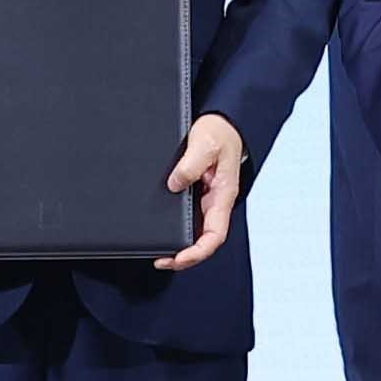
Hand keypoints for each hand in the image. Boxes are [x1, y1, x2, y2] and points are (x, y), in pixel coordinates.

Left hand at [158, 114, 248, 271]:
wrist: (222, 122)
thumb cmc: (220, 132)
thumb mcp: (205, 144)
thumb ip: (191, 164)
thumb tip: (175, 184)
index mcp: (222, 194)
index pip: (215, 234)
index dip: (198, 251)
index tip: (178, 258)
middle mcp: (215, 201)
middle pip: (204, 239)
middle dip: (185, 255)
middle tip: (160, 259)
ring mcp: (206, 199)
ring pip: (197, 231)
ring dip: (180, 245)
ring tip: (158, 251)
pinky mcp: (197, 193)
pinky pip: (189, 217)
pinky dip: (176, 228)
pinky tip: (161, 230)